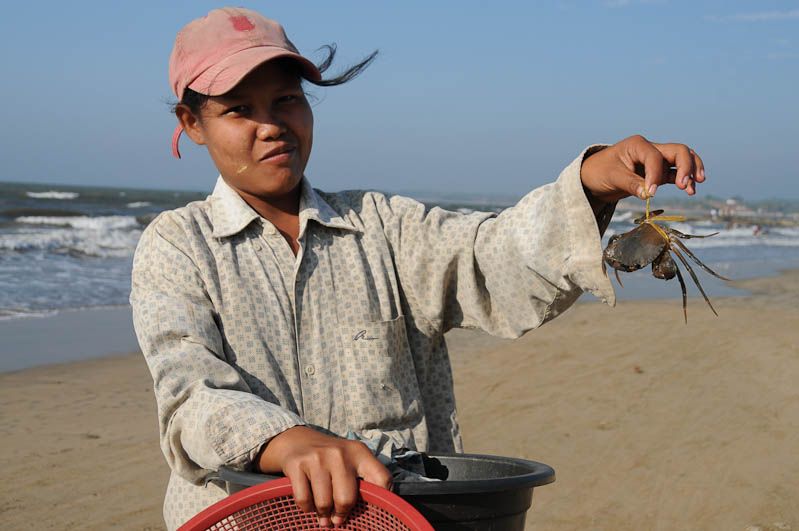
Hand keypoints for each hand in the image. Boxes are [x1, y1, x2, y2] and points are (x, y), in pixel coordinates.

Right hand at [257, 426, 391, 527]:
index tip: (372, 512)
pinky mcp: (297, 464)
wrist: (298, 441)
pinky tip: (310, 504)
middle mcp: (340, 453)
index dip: (382, 499)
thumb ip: (364, 481)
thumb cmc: (331, 459)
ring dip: (323, 514)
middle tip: (338, 518)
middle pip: (346, 499)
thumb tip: (372, 515)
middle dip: (342, 514)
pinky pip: (304, 500)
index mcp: (359, 452)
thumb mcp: (352, 461)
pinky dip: (307, 509)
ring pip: (324, 503)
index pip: (381, 479)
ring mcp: (317, 458)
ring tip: (324, 513)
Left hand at [580, 135, 705, 202]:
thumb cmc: (599, 172)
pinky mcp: (657, 173)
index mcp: (638, 145)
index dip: (655, 175)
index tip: (650, 192)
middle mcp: (650, 149)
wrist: (592, 178)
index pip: (655, 157)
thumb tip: (648, 194)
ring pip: (681, 160)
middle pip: (678, 151)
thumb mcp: (612, 177)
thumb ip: (631, 184)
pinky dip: (684, 180)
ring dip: (690, 172)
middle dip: (686, 166)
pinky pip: (675, 173)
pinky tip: (689, 190)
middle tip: (685, 185)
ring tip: (692, 189)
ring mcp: (656, 160)